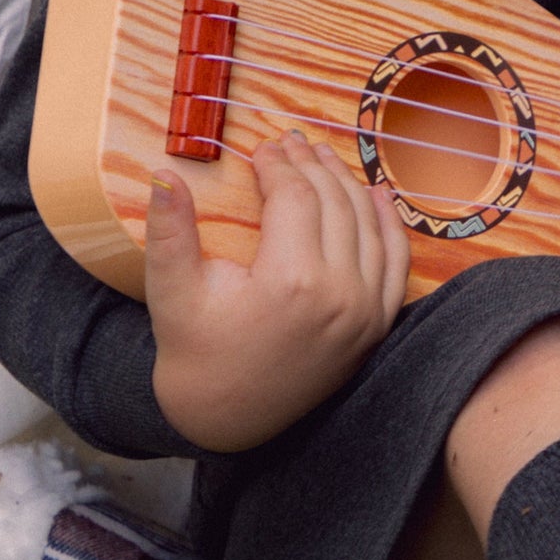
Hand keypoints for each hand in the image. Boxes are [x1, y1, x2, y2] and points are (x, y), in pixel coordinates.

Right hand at [145, 132, 410, 451]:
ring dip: (348, 185)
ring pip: (369, 225)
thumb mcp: (173, 290)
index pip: (295, 197)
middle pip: (335, 204)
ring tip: (322, 158)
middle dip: (311, 166)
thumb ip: (170, 229)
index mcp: (291, 282)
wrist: (227, 417)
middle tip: (291, 142)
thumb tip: (163, 172)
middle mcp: (341, 295)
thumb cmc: (195, 350)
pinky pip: (396, 262)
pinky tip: (376, 194)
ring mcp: (367, 312)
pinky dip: (389, 224)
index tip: (262, 148)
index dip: (278, 165)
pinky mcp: (378, 326)